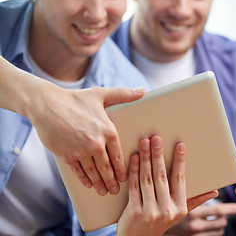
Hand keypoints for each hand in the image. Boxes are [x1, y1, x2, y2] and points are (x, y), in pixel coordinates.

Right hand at [28, 84, 144, 195]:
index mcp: (108, 130)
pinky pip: (78, 171)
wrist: (47, 104)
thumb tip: (143, 91)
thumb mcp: (101, 94)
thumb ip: (123, 94)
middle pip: (107, 167)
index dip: (122, 169)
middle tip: (115, 190)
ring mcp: (80, 151)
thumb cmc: (76, 98)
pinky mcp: (66, 155)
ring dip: (100, 183)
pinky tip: (89, 184)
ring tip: (104, 191)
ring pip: (93, 172)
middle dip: (112, 181)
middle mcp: (96, 143)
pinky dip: (84, 179)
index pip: (118, 155)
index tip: (124, 177)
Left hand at [117, 135, 217, 235]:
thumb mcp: (179, 214)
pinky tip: (134, 158)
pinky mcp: (134, 212)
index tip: (180, 145)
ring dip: (145, 158)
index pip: (180, 179)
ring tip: (144, 143)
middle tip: (157, 138)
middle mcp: (167, 210)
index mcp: (180, 207)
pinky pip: (134, 186)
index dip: (180, 161)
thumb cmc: (158, 223)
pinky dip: (133, 170)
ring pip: (147, 179)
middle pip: (161, 176)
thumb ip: (195, 201)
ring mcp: (150, 211)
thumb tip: (215, 192)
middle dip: (159, 155)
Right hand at [165, 202, 235, 235]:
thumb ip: (198, 196)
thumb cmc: (173, 208)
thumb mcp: (183, 201)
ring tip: (213, 220)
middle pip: (221, 222)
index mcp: (192, 213)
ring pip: (219, 231)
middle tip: (223, 214)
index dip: (230, 208)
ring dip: (220, 225)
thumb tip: (216, 191)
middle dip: (224, 217)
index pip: (218, 211)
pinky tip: (209, 228)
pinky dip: (214, 232)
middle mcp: (194, 227)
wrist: (161, 226)